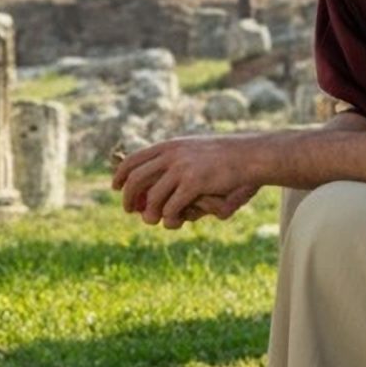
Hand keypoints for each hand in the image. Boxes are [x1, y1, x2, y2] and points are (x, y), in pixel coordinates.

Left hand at [111, 135, 262, 228]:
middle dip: (127, 197)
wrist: (250, 154)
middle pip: (136, 179)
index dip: (120, 174)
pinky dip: (169, 216)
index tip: (115, 186)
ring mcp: (182, 169)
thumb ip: (176, 158)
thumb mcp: (195, 149)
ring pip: (153, 198)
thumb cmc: (225, 156)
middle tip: (127, 210)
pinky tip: (174, 219)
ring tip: (152, 220)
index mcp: (169, 146)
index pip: (134, 159)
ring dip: (149, 213)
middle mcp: (171, 155)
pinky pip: (172, 207)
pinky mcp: (194, 184)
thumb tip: (156, 171)